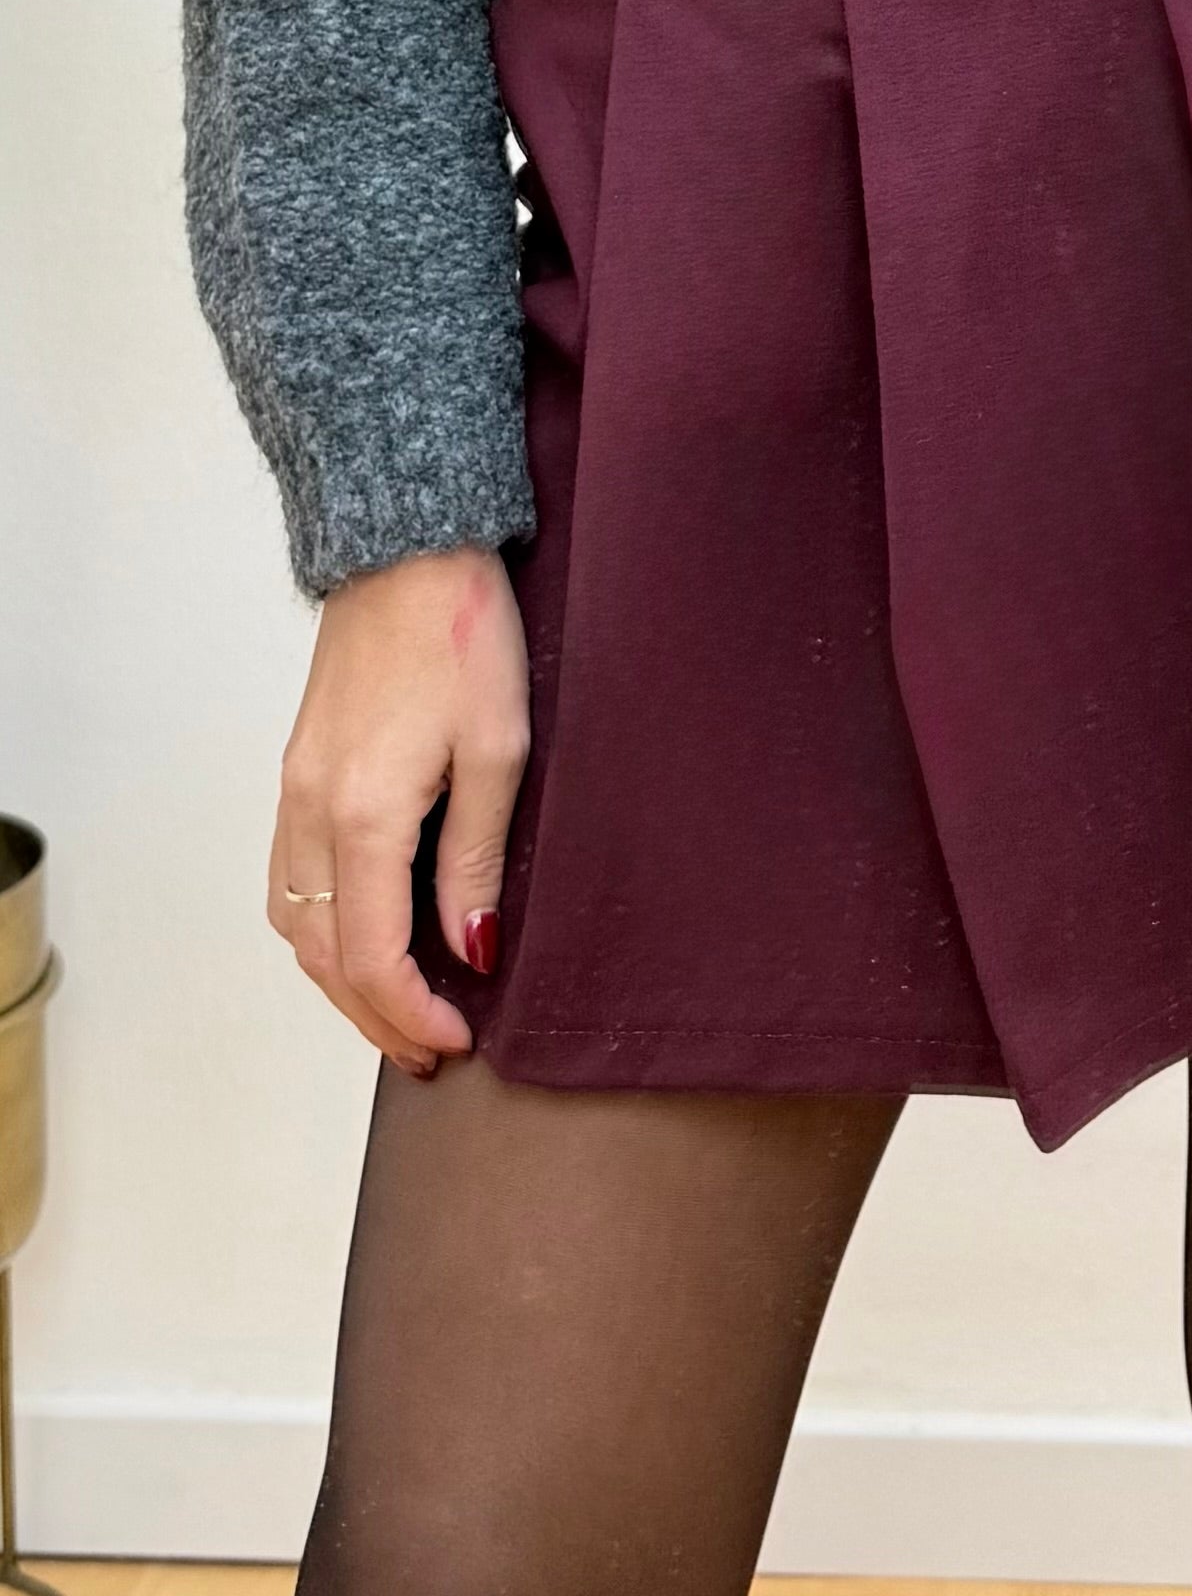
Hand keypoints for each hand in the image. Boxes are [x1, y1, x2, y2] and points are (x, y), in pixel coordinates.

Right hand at [268, 544, 529, 1079]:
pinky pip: (289, 876)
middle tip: (428, 1049)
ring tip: (398, 1006)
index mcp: (362, 813)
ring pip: (295, 922)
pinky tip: (362, 931)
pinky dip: (320, 926)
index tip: (456, 1039)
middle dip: (374, 1014)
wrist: (407, 546)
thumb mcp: (498, 749)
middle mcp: (311, 810)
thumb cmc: (460, 633)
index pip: (370, 957)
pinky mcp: (296, 766)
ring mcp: (294, 787)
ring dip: (339, 978)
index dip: (410, 1014)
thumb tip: (472, 947)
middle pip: (322, 955)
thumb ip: (477, 858)